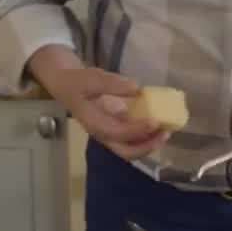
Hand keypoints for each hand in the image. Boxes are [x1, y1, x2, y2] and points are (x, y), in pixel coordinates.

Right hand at [28, 47, 166, 159]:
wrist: (65, 83)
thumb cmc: (77, 82)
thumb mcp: (91, 78)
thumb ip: (112, 84)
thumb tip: (136, 89)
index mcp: (95, 125)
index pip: (119, 134)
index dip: (138, 130)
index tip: (155, 121)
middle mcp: (103, 134)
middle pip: (126, 152)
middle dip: (147, 147)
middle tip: (165, 134)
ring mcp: (109, 132)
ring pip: (131, 147)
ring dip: (149, 143)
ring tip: (166, 130)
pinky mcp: (115, 127)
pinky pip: (132, 137)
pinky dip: (146, 134)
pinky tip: (158, 123)